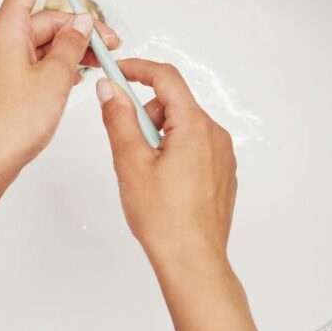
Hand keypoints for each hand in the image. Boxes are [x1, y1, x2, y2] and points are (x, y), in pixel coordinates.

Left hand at [0, 0, 120, 170]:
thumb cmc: (12, 120)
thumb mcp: (55, 77)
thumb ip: (72, 46)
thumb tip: (80, 24)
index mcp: (7, 30)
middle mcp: (1, 42)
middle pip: (45, 21)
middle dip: (78, 28)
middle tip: (109, 42)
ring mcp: (2, 64)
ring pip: (44, 44)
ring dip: (72, 50)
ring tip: (99, 62)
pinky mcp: (7, 84)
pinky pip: (37, 63)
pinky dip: (58, 66)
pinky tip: (77, 77)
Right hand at [95, 59, 236, 270]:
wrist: (193, 262)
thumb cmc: (164, 219)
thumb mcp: (130, 162)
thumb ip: (119, 118)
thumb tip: (109, 88)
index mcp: (194, 127)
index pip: (166, 78)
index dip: (137, 68)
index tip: (115, 71)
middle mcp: (215, 135)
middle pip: (173, 103)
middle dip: (145, 114)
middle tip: (129, 146)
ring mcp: (222, 156)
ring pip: (183, 126)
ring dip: (159, 136)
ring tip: (146, 173)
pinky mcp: (222, 173)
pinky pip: (194, 147)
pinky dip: (173, 152)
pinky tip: (162, 184)